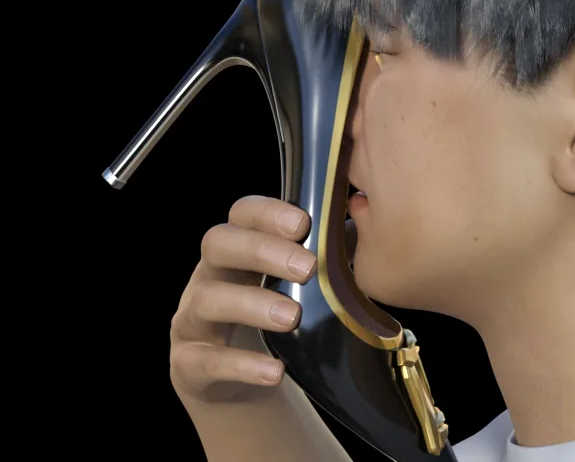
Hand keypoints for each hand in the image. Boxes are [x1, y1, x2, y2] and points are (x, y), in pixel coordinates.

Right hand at [169, 195, 355, 403]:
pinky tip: (275, 371)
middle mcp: (209, 275)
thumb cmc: (270, 314)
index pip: (241, 213)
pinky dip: (243, 366)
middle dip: (262, 251)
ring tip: (293, 318)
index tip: (302, 224)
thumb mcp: (291, 283)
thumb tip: (364, 224)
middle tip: (307, 268)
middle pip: (218, 243)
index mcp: (237, 248)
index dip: (267, 213)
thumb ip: (324, 254)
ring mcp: (192, 318)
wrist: (232, 380)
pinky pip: (207, 361)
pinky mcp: (189, 363)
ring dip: (253, 305)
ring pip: (208, 300)